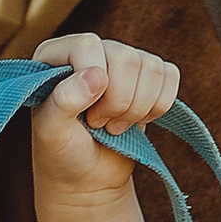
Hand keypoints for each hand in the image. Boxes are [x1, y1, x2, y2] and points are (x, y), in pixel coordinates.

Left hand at [29, 32, 180, 206]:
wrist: (86, 176)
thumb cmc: (61, 153)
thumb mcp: (50, 132)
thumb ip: (63, 102)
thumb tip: (97, 75)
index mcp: (56, 54)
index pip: (88, 45)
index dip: (94, 81)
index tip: (87, 112)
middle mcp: (92, 50)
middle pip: (126, 58)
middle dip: (118, 102)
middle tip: (98, 123)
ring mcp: (121, 61)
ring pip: (152, 68)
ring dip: (137, 108)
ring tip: (112, 126)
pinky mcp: (148, 76)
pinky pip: (169, 76)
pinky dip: (158, 106)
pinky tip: (136, 121)